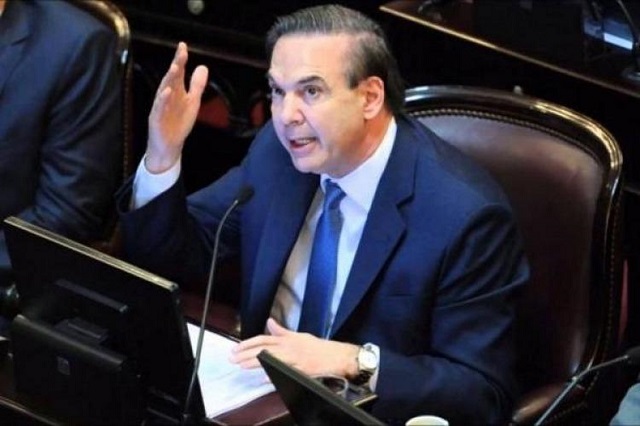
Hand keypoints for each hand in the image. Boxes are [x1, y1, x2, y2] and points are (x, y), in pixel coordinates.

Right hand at [146, 42, 207, 172]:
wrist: (169, 146)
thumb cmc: (178, 123)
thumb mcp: (192, 102)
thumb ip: (197, 85)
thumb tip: (203, 66)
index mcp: (176, 91)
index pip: (178, 73)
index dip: (180, 60)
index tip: (183, 46)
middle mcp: (167, 96)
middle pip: (171, 78)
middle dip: (176, 65)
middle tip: (181, 53)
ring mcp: (160, 107)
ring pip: (164, 90)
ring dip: (169, 79)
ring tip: (176, 67)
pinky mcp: (156, 119)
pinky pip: (159, 108)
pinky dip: (162, 100)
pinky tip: (167, 92)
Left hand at [230, 318, 359, 377]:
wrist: (335, 355)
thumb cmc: (318, 347)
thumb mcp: (299, 335)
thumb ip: (282, 331)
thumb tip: (270, 322)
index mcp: (287, 339)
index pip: (263, 339)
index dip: (248, 343)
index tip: (236, 348)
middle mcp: (288, 347)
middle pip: (263, 349)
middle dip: (246, 353)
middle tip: (233, 358)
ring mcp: (294, 358)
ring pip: (271, 359)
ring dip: (255, 363)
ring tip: (242, 365)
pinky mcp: (301, 369)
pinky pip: (285, 372)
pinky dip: (274, 375)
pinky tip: (264, 378)